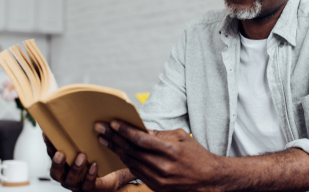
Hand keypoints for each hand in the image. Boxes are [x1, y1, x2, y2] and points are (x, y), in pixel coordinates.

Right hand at [43, 133, 126, 190]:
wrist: (115, 172)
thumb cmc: (97, 156)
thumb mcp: (88, 143)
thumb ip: (80, 133)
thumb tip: (76, 110)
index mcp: (64, 164)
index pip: (52, 154)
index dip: (49, 145)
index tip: (47, 134)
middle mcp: (67, 175)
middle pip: (55, 172)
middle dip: (57, 163)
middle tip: (61, 152)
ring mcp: (78, 184)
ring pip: (71, 180)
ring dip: (75, 168)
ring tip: (82, 156)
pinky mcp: (90, 188)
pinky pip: (88, 184)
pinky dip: (90, 175)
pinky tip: (94, 165)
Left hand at [94, 121, 222, 191]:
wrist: (208, 178)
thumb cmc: (196, 155)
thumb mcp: (181, 137)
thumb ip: (160, 134)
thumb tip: (140, 129)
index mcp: (170, 150)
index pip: (141, 139)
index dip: (125, 130)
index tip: (113, 123)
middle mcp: (162, 166)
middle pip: (131, 150)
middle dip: (113, 138)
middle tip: (100, 128)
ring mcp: (158, 179)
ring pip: (130, 162)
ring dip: (116, 149)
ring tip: (104, 139)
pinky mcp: (156, 187)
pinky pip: (136, 171)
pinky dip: (126, 160)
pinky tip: (118, 152)